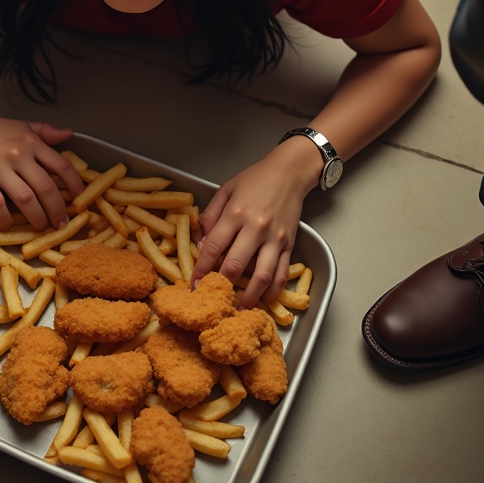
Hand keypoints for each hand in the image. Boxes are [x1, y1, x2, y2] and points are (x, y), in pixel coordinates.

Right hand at [0, 112, 83, 229]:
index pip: (61, 165)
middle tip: (61, 223)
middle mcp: (17, 155)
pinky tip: (9, 223)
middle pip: (45, 187)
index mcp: (32, 143)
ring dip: (36, 216)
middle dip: (57, 209)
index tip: (78, 198)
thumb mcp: (25, 127)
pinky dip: (4, 216)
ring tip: (41, 226)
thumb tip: (69, 134)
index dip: (73, 184)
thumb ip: (47, 132)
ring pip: (24, 198)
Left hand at [191, 147, 314, 307]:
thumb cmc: (255, 179)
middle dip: (221, 286)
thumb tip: (201, 245)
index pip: (213, 247)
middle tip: (212, 301)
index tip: (193, 284)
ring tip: (239, 310)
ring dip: (249, 296)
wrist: (289, 172)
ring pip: (261, 275)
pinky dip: (273, 290)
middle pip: (235, 265)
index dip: (201, 269)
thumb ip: (210, 216)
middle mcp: (256, 228)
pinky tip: (264, 299)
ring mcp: (275, 238)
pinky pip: (282, 273)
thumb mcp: (225, 190)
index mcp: (236, 213)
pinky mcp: (290, 244)